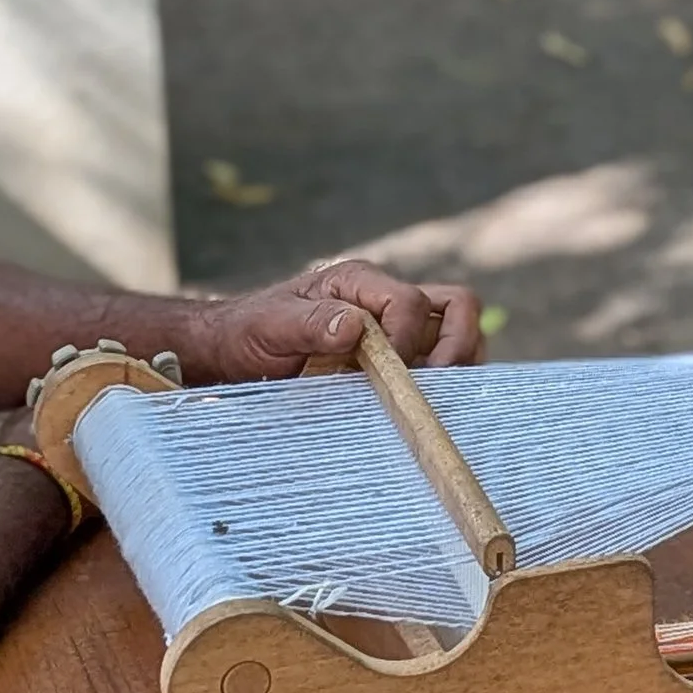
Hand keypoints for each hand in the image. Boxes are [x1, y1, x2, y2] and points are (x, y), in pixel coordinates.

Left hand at [186, 260, 483, 382]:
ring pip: (458, 334)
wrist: (233, 353)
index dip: (407, 340)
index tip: (389, 378)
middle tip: (434, 388)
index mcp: (359, 282)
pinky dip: (444, 385)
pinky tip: (421, 409)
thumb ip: (309, 323)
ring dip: (458, 366)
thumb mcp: (268, 326)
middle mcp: (386, 301)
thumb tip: (355, 326)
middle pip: (457, 307)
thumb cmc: (248, 333)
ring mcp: (397, 331)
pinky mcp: (398, 361)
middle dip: (458, 346)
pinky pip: (440, 365)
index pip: (410, 302)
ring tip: (433, 400)